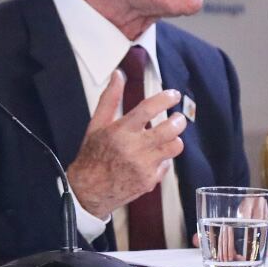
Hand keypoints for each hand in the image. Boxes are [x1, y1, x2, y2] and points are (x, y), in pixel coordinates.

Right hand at [66, 71, 186, 220]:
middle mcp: (134, 148)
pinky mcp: (149, 181)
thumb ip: (110, 98)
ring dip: (175, 140)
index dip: (165, 99)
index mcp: (121, 131)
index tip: (173, 95)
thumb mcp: (96, 125)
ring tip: (169, 136)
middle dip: (178, 120)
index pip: (149, 108)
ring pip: (174, 148)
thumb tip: (118, 76)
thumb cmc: (92, 156)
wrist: (88, 190)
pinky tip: (153, 157)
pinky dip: (163, 160)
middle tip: (178, 118)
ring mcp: (144, 166)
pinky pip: (167, 166)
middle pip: (170, 129)